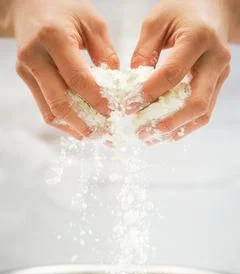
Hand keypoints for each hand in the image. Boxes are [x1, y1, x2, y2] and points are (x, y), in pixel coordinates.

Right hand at [12, 0, 118, 139]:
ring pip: (49, 111)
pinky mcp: (26, 78)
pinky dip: (63, 121)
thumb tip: (115, 87)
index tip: (112, 112)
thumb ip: (105, 54)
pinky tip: (78, 125)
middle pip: (59, 102)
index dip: (96, 100)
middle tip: (103, 132)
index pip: (77, 79)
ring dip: (72, 127)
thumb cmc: (65, 9)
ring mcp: (27, 70)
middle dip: (84, 123)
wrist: (31, 5)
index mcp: (53, 38)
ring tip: (92, 134)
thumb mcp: (92, 22)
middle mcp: (35, 57)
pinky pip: (44, 108)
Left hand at [131, 0, 230, 142]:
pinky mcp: (218, 84)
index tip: (129, 107)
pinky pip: (205, 111)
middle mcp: (215, 59)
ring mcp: (220, 74)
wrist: (214, 9)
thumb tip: (135, 88)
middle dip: (167, 122)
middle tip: (142, 131)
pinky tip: (167, 132)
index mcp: (198, 38)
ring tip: (151, 137)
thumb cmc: (182, 10)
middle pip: (196, 102)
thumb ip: (144, 53)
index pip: (172, 74)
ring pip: (202, 113)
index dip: (149, 93)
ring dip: (176, 129)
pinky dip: (185, 125)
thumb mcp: (156, 21)